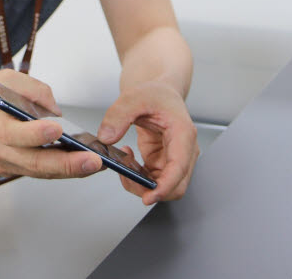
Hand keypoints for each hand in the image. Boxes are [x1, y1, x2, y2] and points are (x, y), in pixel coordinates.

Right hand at [0, 69, 102, 180]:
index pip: (14, 133)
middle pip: (32, 162)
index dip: (36, 134)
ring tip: (95, 165)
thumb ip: (30, 88)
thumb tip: (56, 111)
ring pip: (37, 172)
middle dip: (66, 164)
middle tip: (92, 161)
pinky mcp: (6, 170)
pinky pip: (35, 172)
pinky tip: (80, 166)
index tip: (57, 130)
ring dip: (68, 172)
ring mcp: (1, 164)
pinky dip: (57, 171)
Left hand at [97, 81, 198, 205]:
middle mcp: (184, 150)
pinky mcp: (164, 163)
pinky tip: (128, 159)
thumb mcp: (133, 97)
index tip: (148, 197)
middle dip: (151, 190)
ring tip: (123, 164)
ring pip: (164, 188)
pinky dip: (139, 178)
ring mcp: (175, 159)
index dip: (165, 186)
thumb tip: (106, 138)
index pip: (179, 167)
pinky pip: (154, 182)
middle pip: (176, 186)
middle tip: (126, 177)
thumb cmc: (155, 94)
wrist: (159, 94)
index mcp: (183, 133)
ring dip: (142, 184)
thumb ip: (118, 115)